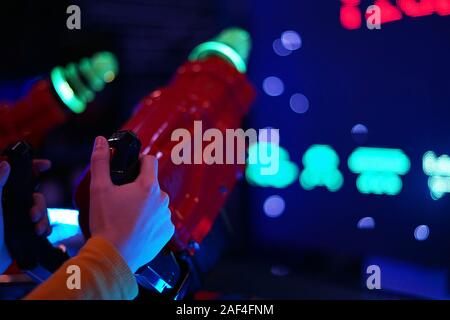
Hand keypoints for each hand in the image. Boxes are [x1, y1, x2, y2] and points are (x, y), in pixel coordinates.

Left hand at [0, 159, 51, 273]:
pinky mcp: (23, 231)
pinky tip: (42, 233)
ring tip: (37, 230)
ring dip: (43, 218)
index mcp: (1, 196)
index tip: (46, 165)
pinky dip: (44, 227)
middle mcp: (9, 204)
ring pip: (40, 210)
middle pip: (34, 194)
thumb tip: (6, 164)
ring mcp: (16, 218)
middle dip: (39, 204)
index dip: (32, 167)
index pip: (17, 175)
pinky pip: (41, 223)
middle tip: (33, 216)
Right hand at [88, 136, 174, 272]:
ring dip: (146, 205)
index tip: (130, 168)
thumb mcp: (99, 189)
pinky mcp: (167, 232)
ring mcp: (166, 217)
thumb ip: (101, 162)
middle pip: (152, 184)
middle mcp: (162, 200)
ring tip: (128, 216)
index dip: (139, 161)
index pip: (150, 161)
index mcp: (148, 186)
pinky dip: (151, 222)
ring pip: (156, 203)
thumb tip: (101, 141)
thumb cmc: (106, 223)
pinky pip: (160, 220)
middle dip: (140, 187)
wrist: (113, 257)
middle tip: (123, 199)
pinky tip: (137, 228)